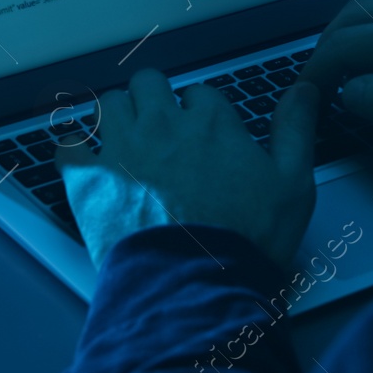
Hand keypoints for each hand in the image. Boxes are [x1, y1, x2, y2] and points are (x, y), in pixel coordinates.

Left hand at [56, 68, 318, 268]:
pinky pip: (68, 146)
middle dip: (154, 101)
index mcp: (211, 123)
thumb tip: (305, 90)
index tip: (203, 136)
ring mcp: (121, 149)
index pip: (200, 93)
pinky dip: (75, 153)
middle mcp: (162, 125)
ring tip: (125, 143)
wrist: (194, 288)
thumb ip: (295, 130)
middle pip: (148, 84)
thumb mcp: (293, 186)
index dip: (201, 115)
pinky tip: (86, 166)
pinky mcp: (88, 179)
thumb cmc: (245, 243)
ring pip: (108, 103)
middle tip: (161, 132)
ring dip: (116, 118)